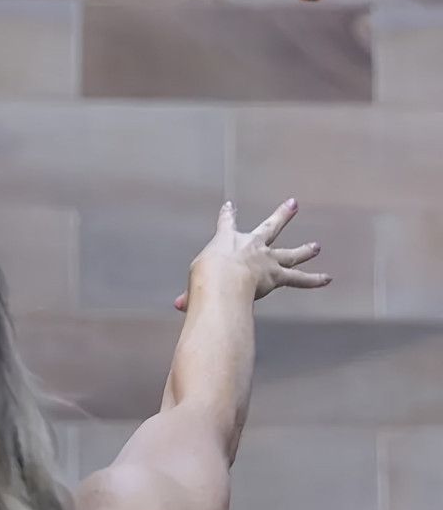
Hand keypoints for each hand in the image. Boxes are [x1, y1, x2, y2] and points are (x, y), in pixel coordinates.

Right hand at [173, 199, 330, 311]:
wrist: (222, 281)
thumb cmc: (205, 278)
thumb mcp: (194, 284)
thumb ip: (191, 295)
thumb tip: (181, 305)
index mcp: (226, 241)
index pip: (226, 224)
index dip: (227, 215)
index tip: (229, 206)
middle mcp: (251, 245)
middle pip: (270, 227)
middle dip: (282, 216)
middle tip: (293, 204)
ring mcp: (267, 259)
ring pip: (290, 253)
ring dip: (304, 250)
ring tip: (315, 246)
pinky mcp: (277, 275)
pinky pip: (299, 279)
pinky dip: (313, 280)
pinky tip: (327, 279)